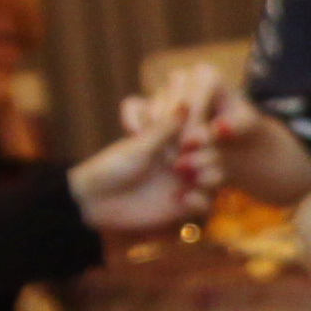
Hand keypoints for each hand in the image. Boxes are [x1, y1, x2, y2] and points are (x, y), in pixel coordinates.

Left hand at [67, 92, 202, 236]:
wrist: (95, 203)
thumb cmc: (111, 168)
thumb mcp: (138, 146)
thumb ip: (164, 128)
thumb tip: (186, 104)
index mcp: (170, 139)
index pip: (200, 131)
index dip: (202, 134)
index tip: (192, 139)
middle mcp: (181, 158)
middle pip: (213, 153)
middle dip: (207, 157)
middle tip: (184, 165)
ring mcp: (183, 182)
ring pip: (215, 176)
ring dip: (209, 177)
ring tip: (189, 181)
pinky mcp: (183, 205)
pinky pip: (206, 202)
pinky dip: (200, 202)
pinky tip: (183, 201)